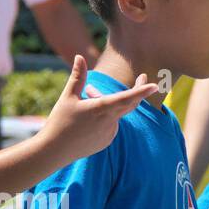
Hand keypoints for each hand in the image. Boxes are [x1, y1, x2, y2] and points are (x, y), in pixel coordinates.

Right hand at [36, 56, 156, 166]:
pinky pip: (110, 124)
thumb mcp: (68, 97)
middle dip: (137, 90)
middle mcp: (109, 121)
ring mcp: (110, 133)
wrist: (52, 152)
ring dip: (107, 103)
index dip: (141, 91)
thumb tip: (79, 56)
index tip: (155, 86)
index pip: (127, 98)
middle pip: (130, 103)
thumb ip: (78, 76)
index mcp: (101, 109)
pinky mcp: (106, 141)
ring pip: (115, 113)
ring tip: (89, 94)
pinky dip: (104, 116)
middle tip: (143, 77)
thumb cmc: (59, 122)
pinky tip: (87, 117)